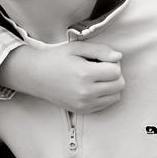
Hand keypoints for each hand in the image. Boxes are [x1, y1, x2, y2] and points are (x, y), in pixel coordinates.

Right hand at [0, 42, 124, 112]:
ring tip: (97, 77)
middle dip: (114, 74)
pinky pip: (106, 104)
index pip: (116, 71)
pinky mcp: (82, 110)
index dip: (113, 62)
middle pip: (119, 85)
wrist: (37, 76)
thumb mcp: (77, 47)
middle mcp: (86, 92)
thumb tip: (118, 56)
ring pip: (115, 96)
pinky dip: (104, 95)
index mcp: (85, 74)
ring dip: (111, 85)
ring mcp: (84, 104)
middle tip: (101, 67)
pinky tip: (92, 86)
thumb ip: (100, 50)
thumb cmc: (57, 59)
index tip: (102, 59)